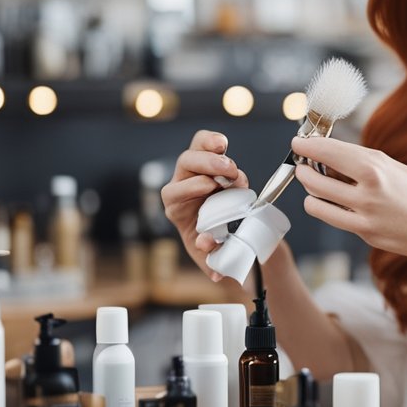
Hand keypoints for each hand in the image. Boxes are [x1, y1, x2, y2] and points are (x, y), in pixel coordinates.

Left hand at [162, 130, 248, 280]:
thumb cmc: (211, 245)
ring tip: (233, 162)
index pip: (173, 192)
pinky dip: (214, 142)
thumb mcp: (210, 258)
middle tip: (229, 172)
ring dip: (213, 152)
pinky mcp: (209, 160)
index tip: (210, 188)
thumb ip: (212, 262)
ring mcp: (195, 171)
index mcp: (176, 209)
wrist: (222, 233)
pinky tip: (222, 144)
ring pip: (195, 149)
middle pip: (185, 164)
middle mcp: (182, 185)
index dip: (190, 188)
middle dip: (206, 165)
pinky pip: (205, 144)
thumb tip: (214, 265)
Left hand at [291, 135, 406, 259]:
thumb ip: (371, 162)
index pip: (331, 151)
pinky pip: (327, 215)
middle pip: (316, 174)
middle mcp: (367, 190)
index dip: (309, 146)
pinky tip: (320, 201)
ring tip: (311, 181)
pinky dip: (317, 205)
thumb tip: (340, 154)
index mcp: (377, 168)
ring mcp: (362, 212)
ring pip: (316, 196)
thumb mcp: (400, 169)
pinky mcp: (361, 230)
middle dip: (303, 167)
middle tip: (302, 164)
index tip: (298, 142)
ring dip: (308, 187)